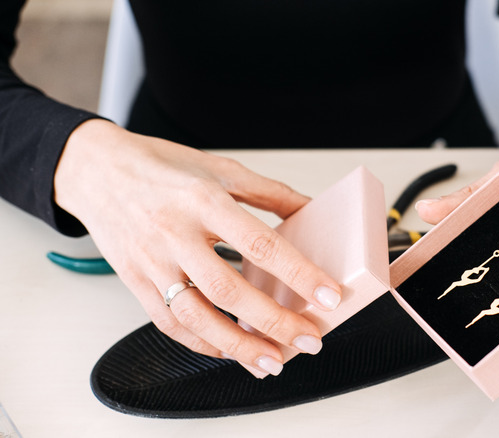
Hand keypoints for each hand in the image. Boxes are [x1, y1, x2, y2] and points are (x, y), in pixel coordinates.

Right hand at [54, 120, 341, 375]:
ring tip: (273, 360)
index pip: (260, 244)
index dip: (299, 274)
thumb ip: (269, 192)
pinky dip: (202, 343)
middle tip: (309, 339)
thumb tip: (310, 210)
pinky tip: (230, 350)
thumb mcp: (220, 168)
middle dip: (275, 322)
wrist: (96, 170)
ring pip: (197, 316)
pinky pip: (169, 323)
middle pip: (230, 289)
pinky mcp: (135, 282)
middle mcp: (175, 233)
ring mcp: (152, 262)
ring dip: (239, 345)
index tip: (329, 295)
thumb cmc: (159, 167)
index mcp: (204, 200)